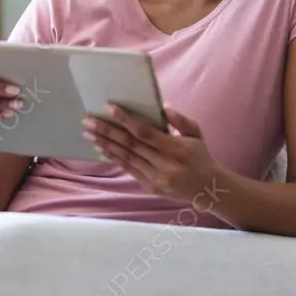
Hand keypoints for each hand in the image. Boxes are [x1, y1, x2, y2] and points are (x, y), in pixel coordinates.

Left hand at [82, 104, 218, 205]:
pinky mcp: (150, 186)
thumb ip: (180, 119)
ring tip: (88, 133)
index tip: (109, 107)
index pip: (145, 132)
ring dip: (105, 144)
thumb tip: (161, 107)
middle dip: (107, 131)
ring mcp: (156, 178)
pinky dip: (113, 157)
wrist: (208, 188)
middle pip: (130, 145)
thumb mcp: (196, 133)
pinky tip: (101, 148)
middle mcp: (164, 165)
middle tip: (88, 121)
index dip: (125, 120)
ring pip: (125, 158)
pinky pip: (128, 169)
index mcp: (176, 148)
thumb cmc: (200, 156)